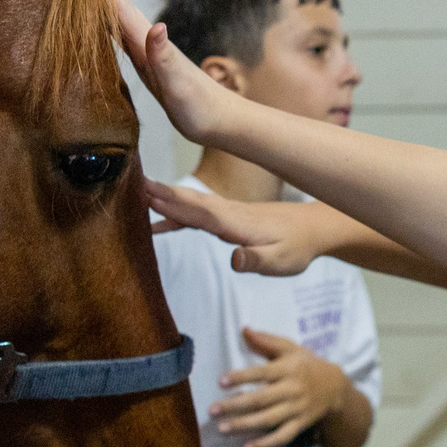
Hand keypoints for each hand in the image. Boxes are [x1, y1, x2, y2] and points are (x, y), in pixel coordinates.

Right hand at [113, 0, 236, 144]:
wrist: (220, 120)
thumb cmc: (200, 106)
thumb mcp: (179, 84)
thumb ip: (165, 58)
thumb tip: (157, 27)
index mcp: (150, 43)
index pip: (121, 9)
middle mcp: (147, 43)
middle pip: (119, 8)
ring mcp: (147, 53)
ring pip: (119, 20)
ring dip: (104, 2)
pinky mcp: (148, 66)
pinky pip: (122, 39)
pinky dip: (110, 25)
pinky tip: (105, 23)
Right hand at [146, 181, 330, 277]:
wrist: (313, 228)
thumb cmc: (297, 248)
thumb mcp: (281, 262)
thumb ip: (256, 260)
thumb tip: (234, 260)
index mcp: (237, 223)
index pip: (201, 214)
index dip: (175, 206)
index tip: (149, 197)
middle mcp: (228, 212)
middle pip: (191, 202)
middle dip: (162, 195)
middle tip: (133, 184)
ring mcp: (227, 212)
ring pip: (191, 203)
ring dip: (166, 198)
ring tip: (137, 193)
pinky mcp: (228, 217)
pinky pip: (196, 213)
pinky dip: (177, 214)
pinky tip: (159, 223)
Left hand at [214, 329, 349, 446]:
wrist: (335, 387)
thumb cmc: (306, 364)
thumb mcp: (290, 348)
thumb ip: (266, 341)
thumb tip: (243, 329)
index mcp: (288, 368)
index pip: (262, 373)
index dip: (242, 377)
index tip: (221, 381)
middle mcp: (292, 389)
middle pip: (261, 399)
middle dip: (235, 406)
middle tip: (213, 410)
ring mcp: (296, 409)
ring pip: (269, 419)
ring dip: (245, 426)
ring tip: (223, 429)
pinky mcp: (300, 424)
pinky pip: (283, 436)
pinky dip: (266, 444)